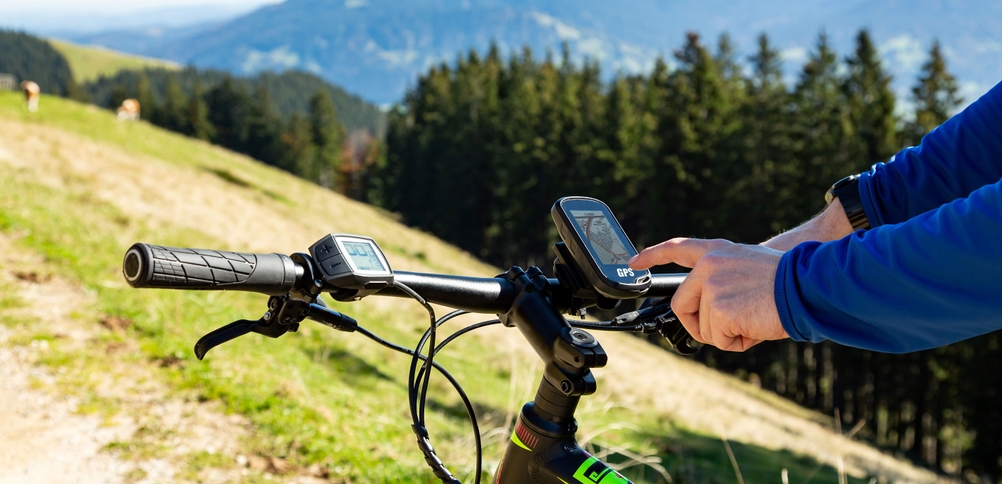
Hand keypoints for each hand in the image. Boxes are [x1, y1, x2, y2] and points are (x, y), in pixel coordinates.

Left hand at [629, 238, 788, 350]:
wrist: (808, 286)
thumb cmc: (788, 282)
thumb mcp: (748, 267)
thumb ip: (722, 280)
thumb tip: (707, 312)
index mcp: (717, 251)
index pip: (678, 248)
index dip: (653, 255)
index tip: (634, 262)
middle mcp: (710, 265)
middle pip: (683, 306)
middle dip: (702, 324)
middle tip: (731, 325)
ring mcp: (712, 286)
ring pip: (704, 327)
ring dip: (728, 333)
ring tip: (755, 317)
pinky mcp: (719, 308)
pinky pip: (718, 339)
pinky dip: (738, 342)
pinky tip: (756, 325)